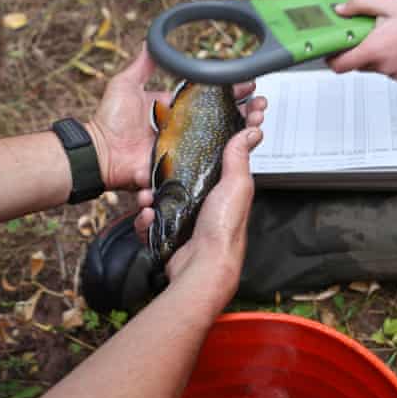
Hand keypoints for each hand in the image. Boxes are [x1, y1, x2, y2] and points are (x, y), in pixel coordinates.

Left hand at [86, 47, 265, 190]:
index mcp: (176, 110)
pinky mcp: (182, 168)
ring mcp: (185, 150)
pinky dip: (229, 157)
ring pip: (223, 142)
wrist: (100, 153)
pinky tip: (244, 147)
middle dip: (247, 113)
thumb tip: (151, 42)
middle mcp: (185, 130)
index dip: (232, 92)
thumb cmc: (109, 120)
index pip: (211, 99)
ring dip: (244, 133)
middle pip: (224, 121)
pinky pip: (208, 164)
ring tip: (257, 123)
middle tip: (260, 107)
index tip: (249, 85)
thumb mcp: (126, 85)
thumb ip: (142, 65)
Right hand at [136, 128, 261, 311]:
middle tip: (149, 174)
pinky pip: (150, 222)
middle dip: (157, 177)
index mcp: (220, 190)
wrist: (204, 266)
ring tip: (146, 198)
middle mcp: (202, 204)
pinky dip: (145, 220)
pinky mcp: (169, 235)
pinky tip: (149, 217)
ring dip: (148, 198)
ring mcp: (184, 220)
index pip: (203, 165)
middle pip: (173, 181)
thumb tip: (251, 131)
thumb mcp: (236, 184)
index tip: (173, 144)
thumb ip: (238, 157)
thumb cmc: (224, 229)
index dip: (189, 154)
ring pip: (158, 201)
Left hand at [327, 0, 396, 81]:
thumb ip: (360, 5)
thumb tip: (339, 11)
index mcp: (376, 49)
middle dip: (355, 50)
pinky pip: (387, 70)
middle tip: (364, 32)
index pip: (339, 66)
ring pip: (372, 67)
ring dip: (373, 54)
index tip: (329, 48)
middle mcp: (384, 66)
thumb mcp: (389, 3)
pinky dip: (387, 59)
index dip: (330, 58)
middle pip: (355, 64)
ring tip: (388, 34)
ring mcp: (395, 74)